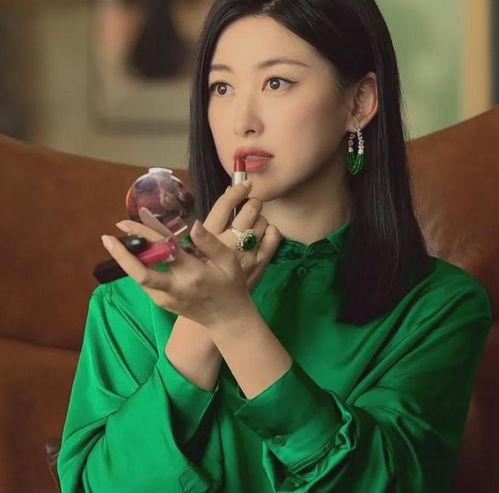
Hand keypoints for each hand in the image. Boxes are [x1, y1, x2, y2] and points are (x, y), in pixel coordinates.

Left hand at [101, 182, 280, 326]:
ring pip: (139, 279)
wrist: (227, 319)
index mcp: (193, 274)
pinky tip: (138, 256)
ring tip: (120, 242)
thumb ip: (210, 243)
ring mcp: (166, 299)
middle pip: (140, 273)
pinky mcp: (162, 304)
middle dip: (121, 255)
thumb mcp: (229, 262)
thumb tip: (193, 224)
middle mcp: (175, 288)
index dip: (146, 233)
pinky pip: (145, 283)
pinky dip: (138, 268)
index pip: (165, 249)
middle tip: (107, 238)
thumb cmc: (231, 286)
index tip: (131, 218)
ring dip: (128, 260)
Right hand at [201, 181, 281, 291]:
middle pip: (249, 210)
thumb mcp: (196, 248)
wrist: (215, 306)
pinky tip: (263, 235)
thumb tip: (227, 193)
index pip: (224, 205)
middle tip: (249, 205)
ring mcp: (249, 253)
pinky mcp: (261, 262)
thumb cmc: (203, 273)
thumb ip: (211, 224)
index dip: (236, 191)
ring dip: (259, 218)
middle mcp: (230, 244)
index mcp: (210, 238)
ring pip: (263, 222)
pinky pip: (274, 237)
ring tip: (252, 223)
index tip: (243, 184)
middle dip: (252, 203)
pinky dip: (271, 231)